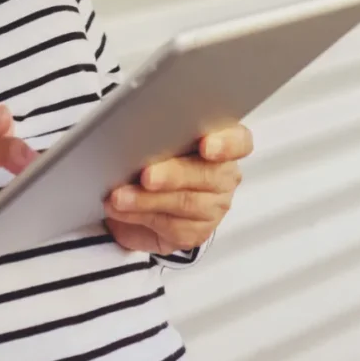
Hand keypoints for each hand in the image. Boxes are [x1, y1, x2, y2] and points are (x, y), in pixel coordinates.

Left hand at [104, 125, 252, 255]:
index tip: (206, 146)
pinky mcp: (196, 231)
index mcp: (221, 142)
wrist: (142, 196)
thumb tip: (133, 129)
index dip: (226, 143)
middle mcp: (223, 175)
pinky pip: (172, 226)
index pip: (239, 141)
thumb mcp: (156, 136)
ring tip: (120, 196)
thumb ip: (157, 131)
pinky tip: (123, 209)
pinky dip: (141, 216)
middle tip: (146, 176)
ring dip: (148, 200)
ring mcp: (213, 205)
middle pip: (208, 174)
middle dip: (173, 175)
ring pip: (186, 203)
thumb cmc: (152, 156)